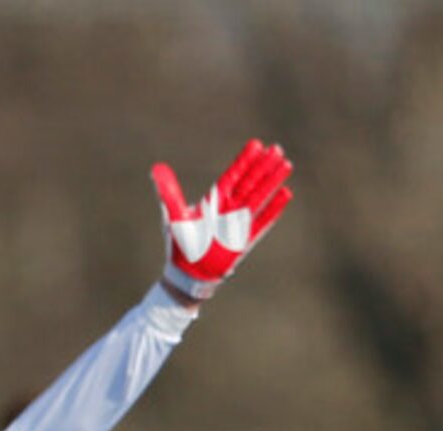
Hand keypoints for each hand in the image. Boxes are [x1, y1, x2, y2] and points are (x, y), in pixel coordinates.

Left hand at [153, 140, 292, 303]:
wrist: (187, 274)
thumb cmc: (180, 246)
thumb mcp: (174, 216)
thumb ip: (168, 192)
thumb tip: (156, 169)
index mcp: (215, 201)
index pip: (233, 176)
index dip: (244, 161)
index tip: (256, 144)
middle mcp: (229, 209)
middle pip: (250, 182)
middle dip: (262, 166)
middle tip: (276, 148)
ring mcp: (239, 223)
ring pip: (259, 197)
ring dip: (272, 181)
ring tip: (286, 164)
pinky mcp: (245, 239)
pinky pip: (263, 221)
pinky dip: (273, 208)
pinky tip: (285, 193)